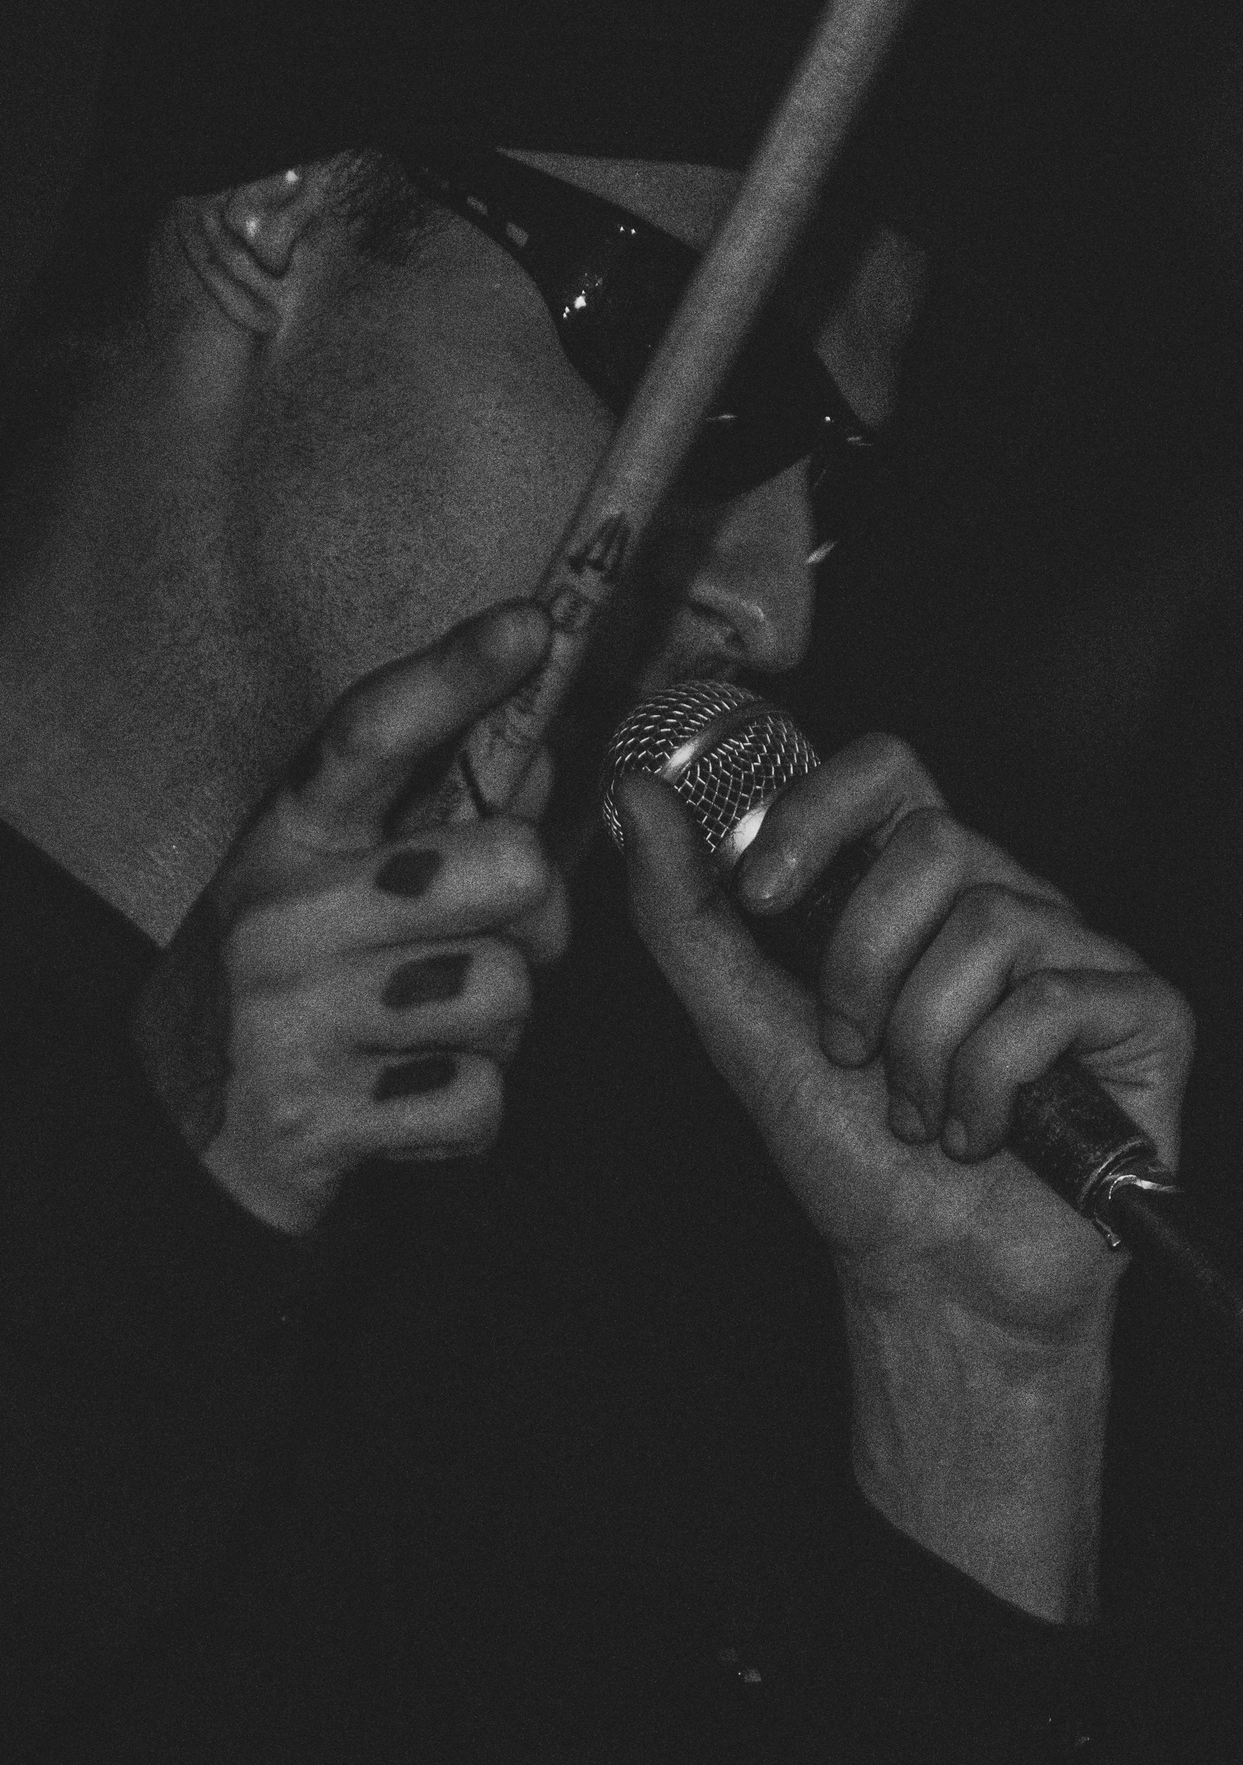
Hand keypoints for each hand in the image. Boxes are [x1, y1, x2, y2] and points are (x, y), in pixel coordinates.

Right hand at [132, 604, 567, 1234]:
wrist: (176, 1140)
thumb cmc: (288, 988)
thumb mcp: (329, 884)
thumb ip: (434, 818)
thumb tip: (544, 746)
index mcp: (288, 836)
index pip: (371, 734)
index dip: (456, 674)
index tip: (533, 624)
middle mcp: (281, 912)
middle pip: (511, 867)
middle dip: (537, 920)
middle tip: (490, 944)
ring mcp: (293, 1017)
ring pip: (510, 992)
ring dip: (495, 1030)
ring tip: (426, 1035)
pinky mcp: (317, 1120)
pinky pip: (480, 1101)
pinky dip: (463, 1119)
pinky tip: (404, 1106)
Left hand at [615, 733, 1195, 1355]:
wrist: (932, 1279)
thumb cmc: (850, 1158)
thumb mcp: (744, 1030)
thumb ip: (688, 915)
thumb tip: (634, 797)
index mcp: (917, 893)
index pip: (887, 769)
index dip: (821, 810)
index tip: (762, 898)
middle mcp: (1006, 904)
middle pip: (937, 839)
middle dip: (863, 963)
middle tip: (848, 1053)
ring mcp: (1081, 954)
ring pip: (993, 925)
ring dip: (923, 1047)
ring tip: (917, 1115)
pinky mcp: (1147, 1013)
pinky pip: (1057, 1001)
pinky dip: (991, 1087)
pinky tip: (982, 1137)